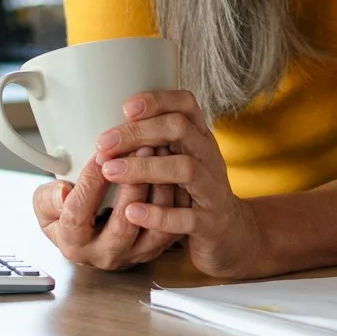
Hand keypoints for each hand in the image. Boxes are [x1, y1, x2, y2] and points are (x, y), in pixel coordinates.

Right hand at [32, 146, 186, 270]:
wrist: (93, 237)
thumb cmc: (68, 216)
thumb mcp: (46, 207)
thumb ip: (48, 198)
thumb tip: (62, 191)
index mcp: (74, 244)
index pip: (78, 215)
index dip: (89, 183)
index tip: (99, 154)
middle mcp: (105, 255)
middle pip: (123, 225)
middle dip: (133, 184)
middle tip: (140, 148)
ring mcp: (134, 254)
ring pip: (154, 228)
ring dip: (161, 188)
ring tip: (162, 153)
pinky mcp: (158, 248)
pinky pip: (173, 227)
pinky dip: (177, 198)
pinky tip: (176, 171)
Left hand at [94, 90, 269, 278]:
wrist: (232, 235)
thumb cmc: (194, 193)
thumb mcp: (181, 160)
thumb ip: (156, 141)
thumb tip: (109, 129)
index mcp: (200, 139)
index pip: (186, 104)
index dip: (157, 101)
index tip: (126, 108)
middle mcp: (209, 158)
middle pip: (180, 129)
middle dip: (138, 133)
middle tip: (104, 144)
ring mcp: (213, 190)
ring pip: (185, 168)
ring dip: (144, 168)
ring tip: (110, 172)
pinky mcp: (212, 223)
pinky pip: (187, 217)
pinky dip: (159, 214)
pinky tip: (132, 212)